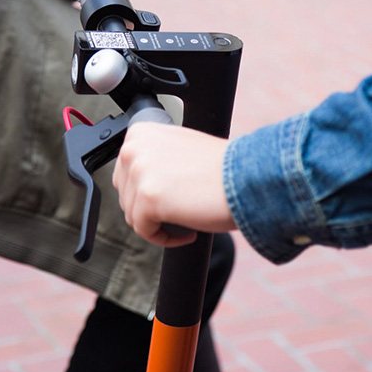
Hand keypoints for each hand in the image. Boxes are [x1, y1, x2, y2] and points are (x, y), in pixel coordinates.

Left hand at [113, 123, 235, 247]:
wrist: (246, 177)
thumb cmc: (220, 167)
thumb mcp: (178, 148)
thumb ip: (154, 157)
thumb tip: (139, 181)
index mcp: (141, 133)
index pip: (125, 173)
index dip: (146, 190)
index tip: (167, 197)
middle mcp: (134, 148)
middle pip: (126, 195)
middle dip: (149, 209)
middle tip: (176, 212)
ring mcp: (139, 172)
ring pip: (134, 215)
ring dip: (158, 224)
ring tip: (185, 220)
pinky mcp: (147, 199)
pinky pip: (144, 231)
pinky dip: (165, 239)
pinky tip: (187, 233)